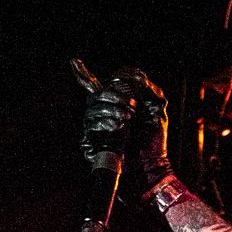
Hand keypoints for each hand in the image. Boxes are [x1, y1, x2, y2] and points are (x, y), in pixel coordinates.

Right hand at [76, 64, 170, 194]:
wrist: (150, 169)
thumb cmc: (153, 143)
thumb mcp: (157, 112)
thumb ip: (149, 90)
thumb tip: (135, 76)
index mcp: (113, 104)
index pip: (91, 84)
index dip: (80, 73)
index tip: (74, 61)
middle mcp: (101, 115)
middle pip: (95, 95)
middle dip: (114, 96)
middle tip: (131, 106)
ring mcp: (94, 129)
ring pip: (92, 109)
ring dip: (112, 110)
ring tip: (128, 120)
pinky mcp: (90, 143)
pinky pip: (90, 127)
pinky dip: (105, 124)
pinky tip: (118, 128)